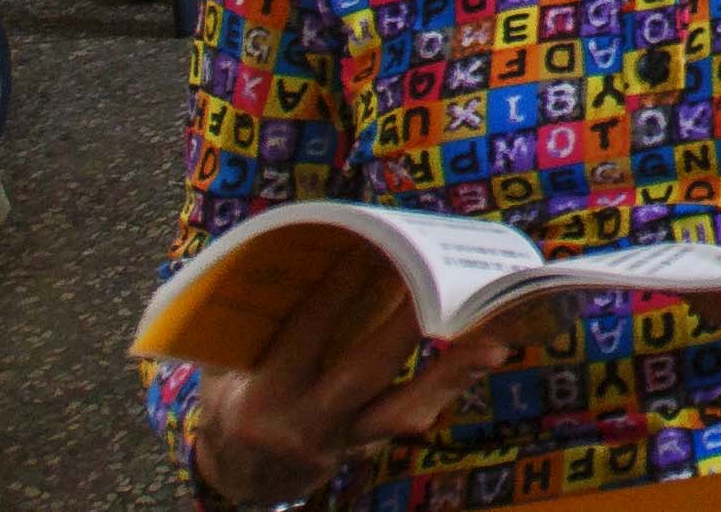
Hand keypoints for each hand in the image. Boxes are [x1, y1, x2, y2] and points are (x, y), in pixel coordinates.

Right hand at [184, 268, 510, 508]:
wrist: (239, 477)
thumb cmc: (233, 401)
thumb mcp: (225, 369)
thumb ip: (258, 323)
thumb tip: (296, 251)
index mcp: (263, 395)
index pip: (305, 333)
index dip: (337, 289)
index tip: (371, 243)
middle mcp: (306, 422)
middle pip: (362, 371)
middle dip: (402, 325)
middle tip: (439, 280)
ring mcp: (340, 442)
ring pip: (401, 408)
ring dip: (449, 373)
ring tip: (494, 342)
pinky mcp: (364, 447)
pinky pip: (409, 417)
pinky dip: (445, 386)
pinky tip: (484, 356)